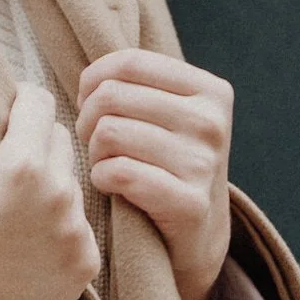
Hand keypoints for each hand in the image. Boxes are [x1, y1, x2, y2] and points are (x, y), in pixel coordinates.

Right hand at [0, 84, 100, 299]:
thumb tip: (4, 110)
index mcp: (21, 163)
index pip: (38, 102)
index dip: (20, 102)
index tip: (11, 112)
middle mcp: (58, 192)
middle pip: (60, 140)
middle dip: (36, 145)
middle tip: (8, 170)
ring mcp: (75, 231)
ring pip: (71, 186)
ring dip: (50, 191)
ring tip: (13, 221)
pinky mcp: (85, 264)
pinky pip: (78, 228)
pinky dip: (59, 232)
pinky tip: (27, 251)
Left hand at [75, 49, 232, 299]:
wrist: (198, 236)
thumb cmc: (167, 164)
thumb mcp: (166, 115)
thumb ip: (137, 86)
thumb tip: (88, 77)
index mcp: (210, 91)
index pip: (129, 62)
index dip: (93, 82)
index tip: (89, 105)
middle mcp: (212, 122)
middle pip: (112, 96)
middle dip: (88, 120)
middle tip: (95, 143)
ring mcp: (203, 163)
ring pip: (109, 132)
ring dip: (94, 153)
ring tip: (106, 164)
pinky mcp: (189, 203)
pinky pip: (117, 172)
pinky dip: (101, 179)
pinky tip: (110, 185)